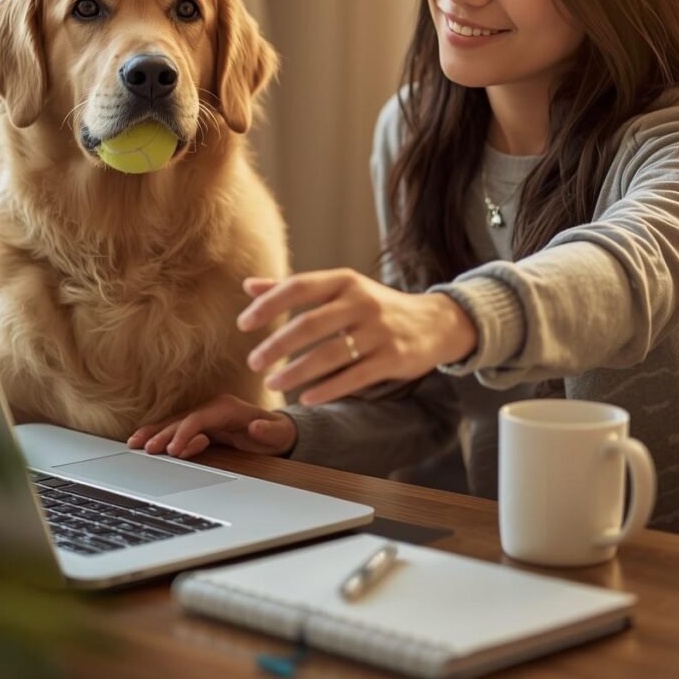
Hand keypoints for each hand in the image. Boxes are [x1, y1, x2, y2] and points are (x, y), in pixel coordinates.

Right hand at [126, 394, 297, 458]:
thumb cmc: (276, 434)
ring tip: (135, 444)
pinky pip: (176, 428)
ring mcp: (204, 415)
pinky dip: (159, 434)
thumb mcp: (278, 434)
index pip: (198, 418)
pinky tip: (143, 442)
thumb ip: (268, 431)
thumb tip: (256, 426)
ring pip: (174, 423)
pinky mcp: (200, 424)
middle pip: (182, 420)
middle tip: (147, 450)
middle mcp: (212, 408)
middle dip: (163, 434)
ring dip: (155, 432)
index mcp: (227, 408)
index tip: (173, 450)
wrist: (276, 433)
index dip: (184, 432)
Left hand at [238, 270, 476, 404]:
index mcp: (344, 280)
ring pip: (329, 354)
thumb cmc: (374, 306)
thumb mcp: (340, 289)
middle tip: (253, 362)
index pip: (299, 287)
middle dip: (277, 345)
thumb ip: (295, 288)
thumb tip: (248, 286)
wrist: (434, 322)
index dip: (268, 305)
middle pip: (310, 324)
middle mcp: (361, 301)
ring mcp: (379, 331)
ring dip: (296, 372)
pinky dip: (327, 389)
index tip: (243, 324)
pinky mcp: (393, 358)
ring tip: (272, 384)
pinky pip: (354, 377)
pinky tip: (305, 399)